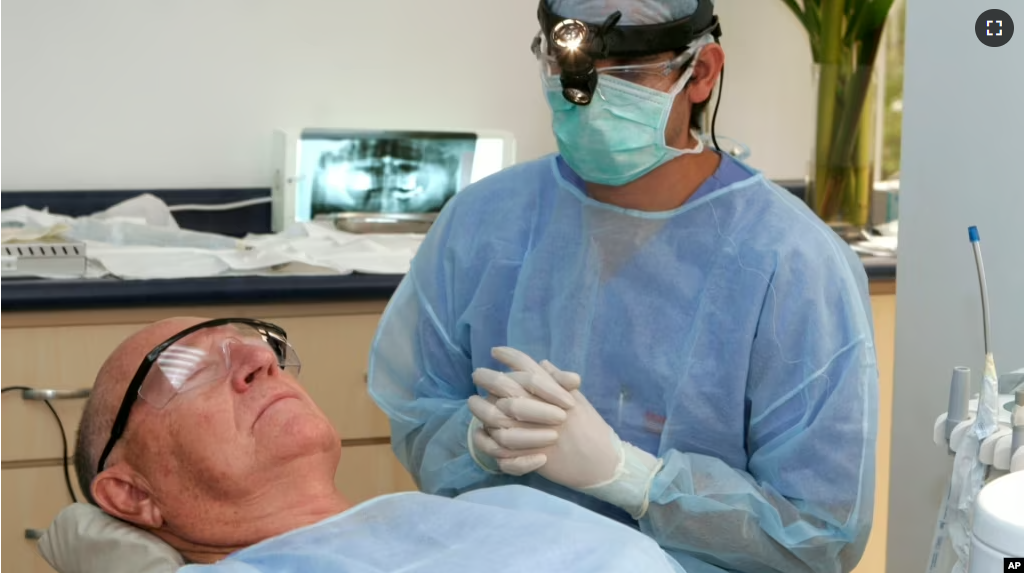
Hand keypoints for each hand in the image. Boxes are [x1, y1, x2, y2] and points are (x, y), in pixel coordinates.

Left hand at [475, 348, 664, 518]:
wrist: (601, 462)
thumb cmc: (592, 430)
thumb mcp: (579, 400)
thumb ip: (559, 382)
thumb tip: (543, 363)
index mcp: (554, 391)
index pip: (528, 366)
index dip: (510, 356)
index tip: (495, 351)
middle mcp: (541, 406)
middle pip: (506, 386)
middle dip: (487, 377)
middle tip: (476, 374)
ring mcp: (532, 430)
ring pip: (496, 414)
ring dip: (481, 408)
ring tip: (473, 402)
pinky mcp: (527, 452)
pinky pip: (498, 445)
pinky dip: (487, 439)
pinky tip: (481, 431)